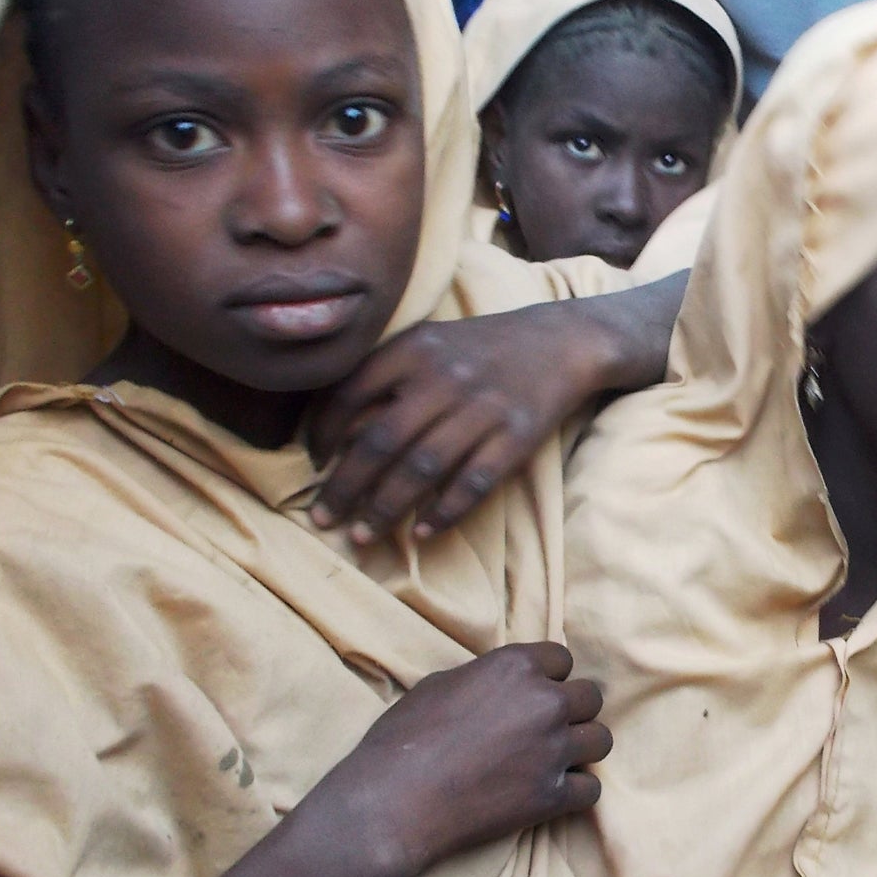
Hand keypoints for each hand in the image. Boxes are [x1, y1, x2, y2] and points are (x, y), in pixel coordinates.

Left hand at [309, 305, 617, 542]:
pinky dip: (444, 512)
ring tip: (362, 536)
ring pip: (422, 468)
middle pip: (381, 442)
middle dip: (345, 487)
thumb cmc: (481, 347)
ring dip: (386, 508)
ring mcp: (483, 409)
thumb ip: (384, 372)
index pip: (350, 394)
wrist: (562, 341)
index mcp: (414, 348)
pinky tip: (421, 533)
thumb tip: (333, 429)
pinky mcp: (517, 437)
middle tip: (322, 519)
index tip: (315, 464)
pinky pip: (473, 483)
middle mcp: (444, 377)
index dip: (324, 434)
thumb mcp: (429, 340)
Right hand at [324, 642, 608, 876]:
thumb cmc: (403, 739)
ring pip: (600, 740)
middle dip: (571, 711)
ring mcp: (553, 750)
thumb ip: (484, 678)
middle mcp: (545, 702)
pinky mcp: (553, 796)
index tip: (533, 695)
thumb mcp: (439, 685)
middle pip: (590, 698)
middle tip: (545, 729)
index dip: (549, 677)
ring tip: (553, 760)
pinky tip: (552, 792)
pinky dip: (575, 792)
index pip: (562, 658)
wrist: (394, 801)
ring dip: (580, 749)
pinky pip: (591, 790)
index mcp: (515, 666)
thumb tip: (501, 685)